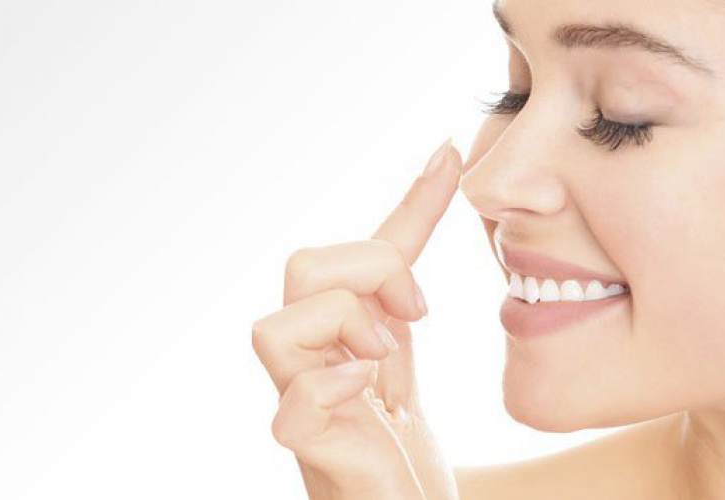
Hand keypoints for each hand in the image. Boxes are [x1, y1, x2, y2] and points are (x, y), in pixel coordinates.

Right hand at [252, 138, 462, 499]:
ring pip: (273, 330)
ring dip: (341, 324)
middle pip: (302, 268)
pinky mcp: (312, 453)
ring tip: (382, 355)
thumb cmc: (394, 442)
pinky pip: (291, 411)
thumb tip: (421, 216)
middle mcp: (309, 361)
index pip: (360, 252)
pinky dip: (329, 386)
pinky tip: (368, 388)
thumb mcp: (400, 351)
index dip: (412, 203)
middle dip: (367, 270)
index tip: (451, 153)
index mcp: (333, 331)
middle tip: (413, 312)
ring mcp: (303, 406)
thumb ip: (399, 293)